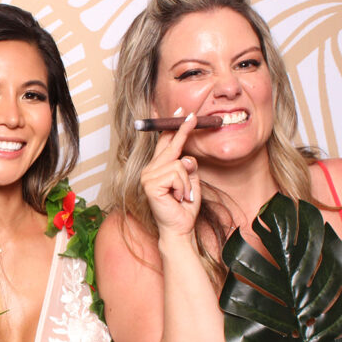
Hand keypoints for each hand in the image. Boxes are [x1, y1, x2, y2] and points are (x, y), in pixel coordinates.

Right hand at [140, 111, 201, 236]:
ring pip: (179, 163)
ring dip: (187, 181)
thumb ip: (188, 167)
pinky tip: (178, 198)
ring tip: (183, 196)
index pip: (165, 144)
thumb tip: (187, 158)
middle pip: (170, 146)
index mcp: (158, 169)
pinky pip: (177, 173)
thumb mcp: (191, 182)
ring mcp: (148, 176)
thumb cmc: (184, 207)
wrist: (179, 228)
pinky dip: (184, 187)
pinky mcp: (151, 183)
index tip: (180, 112)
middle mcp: (150, 170)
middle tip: (193, 116)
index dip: (173, 127)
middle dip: (183, 131)